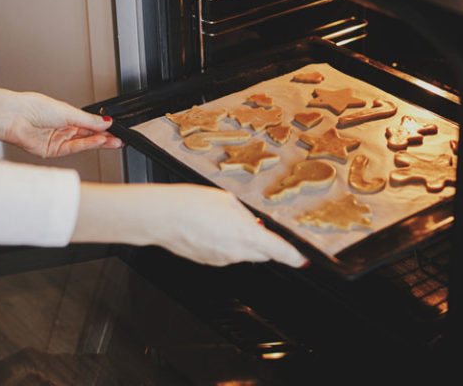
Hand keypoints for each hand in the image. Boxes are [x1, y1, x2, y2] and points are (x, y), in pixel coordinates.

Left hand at [0, 87, 121, 156]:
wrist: (14, 116)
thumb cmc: (34, 107)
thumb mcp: (68, 111)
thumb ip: (89, 120)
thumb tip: (106, 122)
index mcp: (66, 116)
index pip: (89, 124)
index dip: (103, 127)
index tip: (117, 129)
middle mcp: (62, 129)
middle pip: (88, 135)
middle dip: (105, 137)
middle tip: (120, 139)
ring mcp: (57, 140)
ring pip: (83, 143)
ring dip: (99, 142)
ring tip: (113, 141)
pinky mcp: (52, 151)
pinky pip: (73, 149)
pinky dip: (87, 145)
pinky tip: (98, 141)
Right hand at [73, 183, 307, 267]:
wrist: (160, 216)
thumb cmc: (191, 203)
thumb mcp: (227, 201)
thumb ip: (246, 216)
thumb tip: (255, 226)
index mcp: (246, 235)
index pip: (278, 251)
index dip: (293, 257)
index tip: (301, 260)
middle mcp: (235, 252)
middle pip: (262, 253)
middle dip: (265, 243)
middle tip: (252, 224)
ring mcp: (221, 260)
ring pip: (244, 254)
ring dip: (243, 241)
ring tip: (223, 220)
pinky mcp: (209, 262)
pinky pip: (227, 255)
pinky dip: (226, 244)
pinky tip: (212, 229)